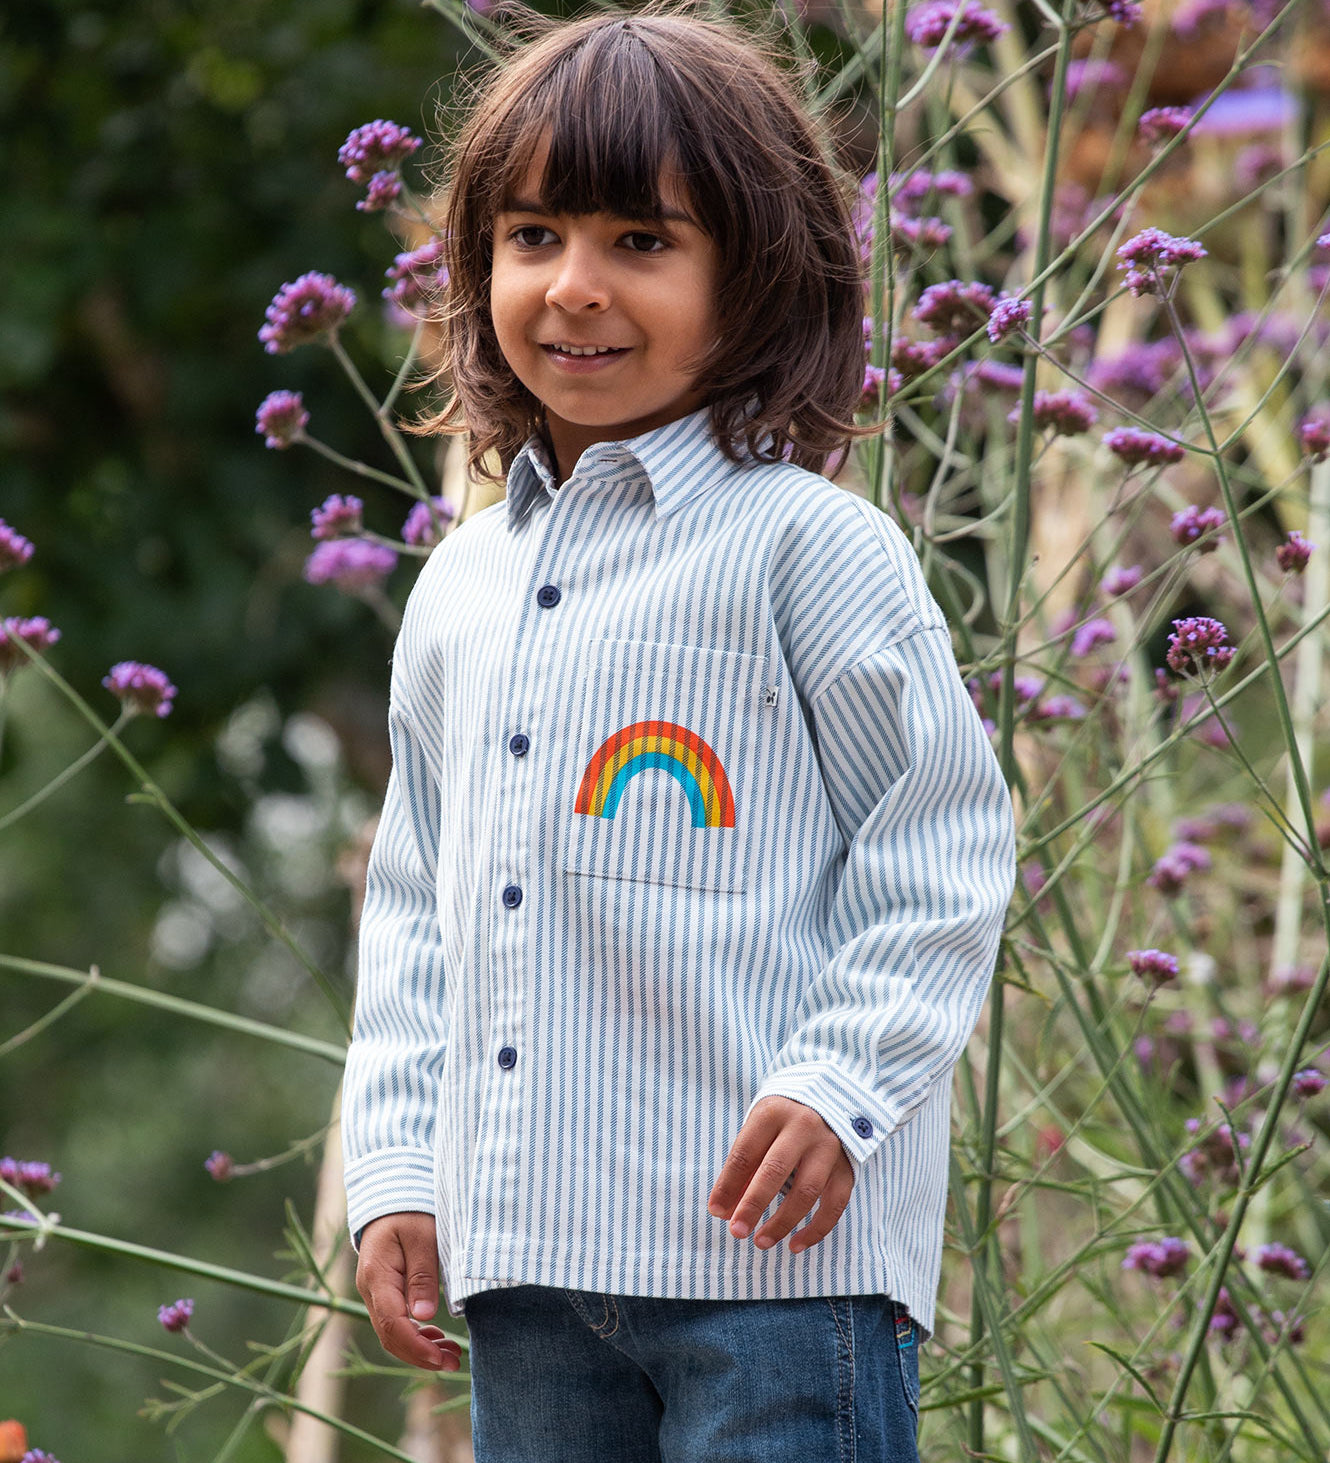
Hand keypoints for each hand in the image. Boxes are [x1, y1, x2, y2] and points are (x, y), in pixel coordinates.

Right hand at [356, 1212, 461, 1370]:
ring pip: (393, 1334)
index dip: (416, 1346)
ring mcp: (376, 1293)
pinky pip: (397, 1322)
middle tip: (454, 1363)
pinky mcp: (386, 1292)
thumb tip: (424, 1316)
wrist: (393, 1195)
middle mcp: (371, 1289)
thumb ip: (422, 1275)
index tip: (441, 1358)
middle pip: (391, 1336)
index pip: (393, 1324)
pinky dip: (417, 1335)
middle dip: (421, 1355)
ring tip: (452, 1356)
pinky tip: (438, 1340)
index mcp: (377, 1276)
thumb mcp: (423, 1236)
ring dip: (421, 1349)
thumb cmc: (411, 1212)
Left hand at [707, 1096, 854, 1254]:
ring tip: (761, 1242)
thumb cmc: (783, 1120)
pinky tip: (795, 1245)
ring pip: (805, 1192)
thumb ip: (744, 1167)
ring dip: (782, 1222)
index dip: (728, 1185)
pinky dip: (815, 1230)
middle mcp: (803, 1127)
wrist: (831, 1098)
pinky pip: (834, 1205)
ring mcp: (828, 1147)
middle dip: (752, 1205)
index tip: (717, 1212)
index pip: (745, 1153)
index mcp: (773, 1114)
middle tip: (737, 1231)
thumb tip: (726, 1211)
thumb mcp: (760, 1130)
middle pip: (774, 1171)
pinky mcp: (846, 1168)